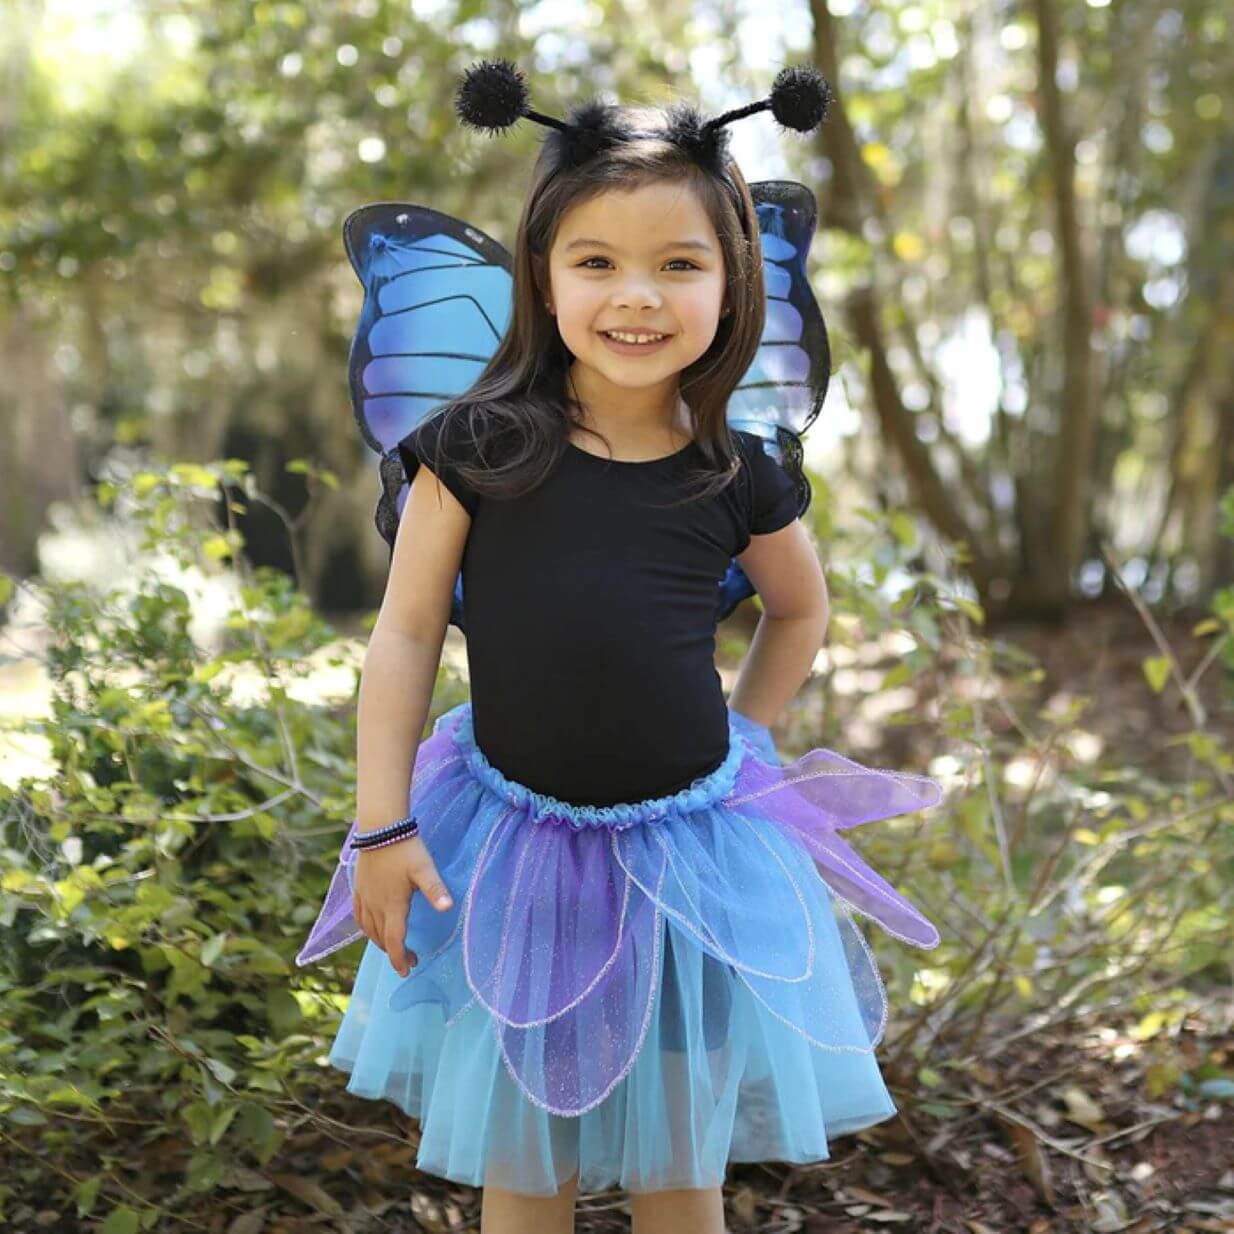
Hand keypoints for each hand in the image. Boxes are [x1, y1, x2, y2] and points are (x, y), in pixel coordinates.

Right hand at [351, 833, 452, 977]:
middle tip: (409, 960)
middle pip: (382, 939)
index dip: (399, 959)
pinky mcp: (358, 889)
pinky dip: (366, 928)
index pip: (394, 940)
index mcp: (393, 905)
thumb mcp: (425, 869)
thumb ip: (436, 890)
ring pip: (369, 930)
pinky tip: (372, 928)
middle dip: (394, 953)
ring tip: (394, 946)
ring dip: (381, 942)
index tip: (407, 971)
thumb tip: (448, 908)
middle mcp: (375, 906)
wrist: (380, 829)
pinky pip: (359, 917)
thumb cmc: (406, 849)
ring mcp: (364, 897)